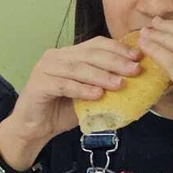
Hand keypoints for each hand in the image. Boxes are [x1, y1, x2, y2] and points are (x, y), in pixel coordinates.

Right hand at [5, 37, 144, 147]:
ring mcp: (45, 68)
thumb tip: (134, 82)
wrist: (34, 128)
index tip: (138, 57)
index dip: (118, 48)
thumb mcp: (88, 94)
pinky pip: (64, 85)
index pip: (96, 44)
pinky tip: (97, 95)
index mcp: (69, 54)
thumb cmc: (62, 110)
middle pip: (89, 54)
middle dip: (115, 61)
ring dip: (101, 76)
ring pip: (78, 69)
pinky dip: (82, 89)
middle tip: (135, 70)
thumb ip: (104, 84)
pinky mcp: (38, 84)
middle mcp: (56, 56)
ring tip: (120, 84)